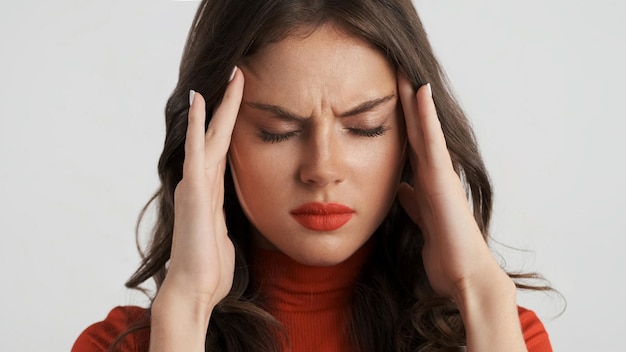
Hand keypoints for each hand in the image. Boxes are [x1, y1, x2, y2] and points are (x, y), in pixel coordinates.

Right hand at [156, 68, 242, 313]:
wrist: (194, 291)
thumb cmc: (209, 270)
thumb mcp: (224, 238)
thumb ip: (223, 222)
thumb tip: (224, 221)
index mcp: (212, 193)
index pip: (224, 148)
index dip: (231, 122)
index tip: (242, 97)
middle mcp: (202, 183)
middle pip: (217, 135)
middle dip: (228, 104)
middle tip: (238, 73)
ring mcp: (195, 185)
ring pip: (209, 136)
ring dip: (217, 106)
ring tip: (227, 76)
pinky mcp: (194, 192)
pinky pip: (196, 152)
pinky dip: (195, 125)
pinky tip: (198, 100)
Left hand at [396, 71, 509, 299]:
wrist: (463, 271)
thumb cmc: (445, 249)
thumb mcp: (421, 219)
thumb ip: (413, 201)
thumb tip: (401, 188)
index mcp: (426, 180)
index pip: (410, 142)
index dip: (401, 118)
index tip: (388, 94)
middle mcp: (434, 171)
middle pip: (417, 128)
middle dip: (406, 100)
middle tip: (397, 69)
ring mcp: (439, 172)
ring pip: (425, 127)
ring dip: (415, 98)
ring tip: (406, 69)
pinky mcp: (442, 178)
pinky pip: (432, 140)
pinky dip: (427, 115)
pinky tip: (420, 91)